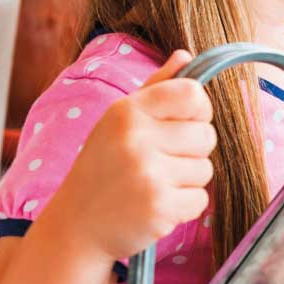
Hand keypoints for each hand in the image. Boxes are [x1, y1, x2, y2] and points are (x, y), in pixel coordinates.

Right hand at [53, 50, 216, 262]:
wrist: (77, 227)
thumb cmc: (104, 168)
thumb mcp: (120, 122)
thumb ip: (156, 88)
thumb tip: (186, 56)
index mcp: (127, 111)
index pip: (193, 94)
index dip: (198, 111)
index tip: (181, 125)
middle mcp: (136, 139)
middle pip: (206, 135)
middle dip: (192, 151)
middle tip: (159, 163)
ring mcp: (148, 174)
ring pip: (206, 169)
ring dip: (187, 181)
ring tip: (153, 185)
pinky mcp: (160, 207)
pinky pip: (201, 200)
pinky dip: (185, 207)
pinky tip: (156, 205)